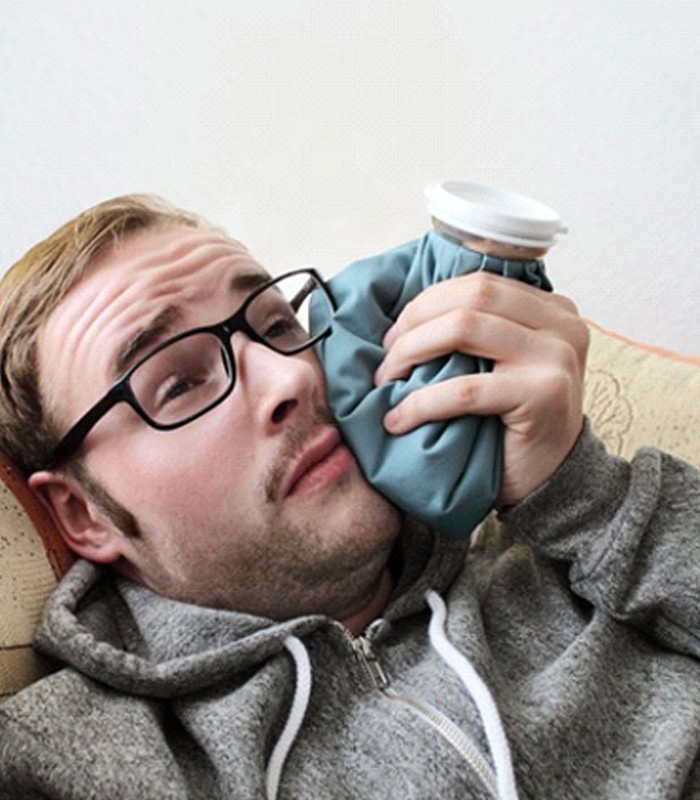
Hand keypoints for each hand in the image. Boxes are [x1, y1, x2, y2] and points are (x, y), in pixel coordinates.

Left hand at [373, 272, 588, 506]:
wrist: (551, 479)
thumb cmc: (515, 422)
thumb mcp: (504, 363)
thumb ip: (480, 331)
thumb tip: (408, 313)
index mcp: (552, 310)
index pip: (479, 284)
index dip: (428, 302)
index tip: (396, 333)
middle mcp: (562, 325)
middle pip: (471, 297)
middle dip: (416, 321)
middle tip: (387, 355)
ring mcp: (556, 357)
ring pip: (464, 329)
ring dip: (411, 352)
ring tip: (386, 380)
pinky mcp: (543, 394)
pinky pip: (464, 389)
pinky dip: (421, 402)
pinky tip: (399, 419)